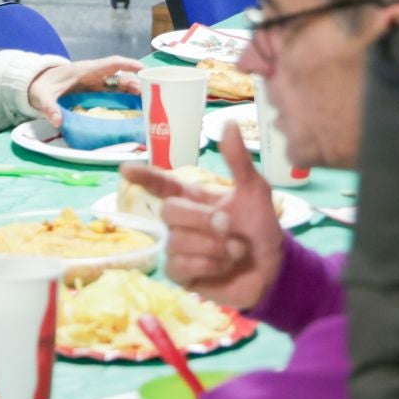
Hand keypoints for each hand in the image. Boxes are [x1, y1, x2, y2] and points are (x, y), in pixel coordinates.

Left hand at [26, 57, 143, 124]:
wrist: (35, 85)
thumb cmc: (41, 87)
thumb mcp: (42, 97)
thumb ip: (50, 108)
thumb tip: (57, 121)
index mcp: (86, 70)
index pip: (112, 63)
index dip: (130, 65)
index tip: (145, 69)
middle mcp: (94, 75)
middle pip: (120, 76)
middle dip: (137, 83)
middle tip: (152, 94)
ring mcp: (96, 84)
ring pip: (120, 85)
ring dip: (134, 92)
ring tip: (149, 103)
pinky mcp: (95, 93)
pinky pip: (114, 94)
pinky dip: (125, 99)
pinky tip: (135, 109)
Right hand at [120, 130, 282, 309]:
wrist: (273, 267)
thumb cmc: (259, 227)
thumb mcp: (255, 190)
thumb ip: (238, 161)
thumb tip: (228, 124)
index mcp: (193, 197)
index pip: (161, 184)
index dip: (144, 177)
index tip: (125, 169)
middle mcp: (181, 221)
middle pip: (168, 212)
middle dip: (200, 219)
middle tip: (228, 225)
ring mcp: (178, 248)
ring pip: (176, 242)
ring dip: (213, 246)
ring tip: (236, 250)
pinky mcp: (181, 274)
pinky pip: (180, 266)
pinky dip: (208, 265)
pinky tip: (223, 266)